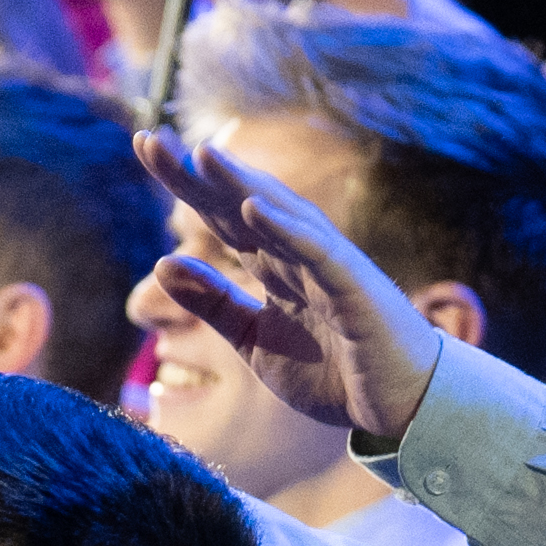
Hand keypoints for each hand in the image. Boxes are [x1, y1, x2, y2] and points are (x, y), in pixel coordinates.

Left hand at [126, 119, 459, 447]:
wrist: (401, 407)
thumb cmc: (334, 372)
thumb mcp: (253, 341)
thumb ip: (212, 303)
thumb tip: (162, 262)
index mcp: (274, 265)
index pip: (220, 215)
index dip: (184, 183)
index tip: (144, 147)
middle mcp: (298, 254)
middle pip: (240, 203)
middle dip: (197, 173)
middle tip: (148, 138)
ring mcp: (328, 266)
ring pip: (279, 215)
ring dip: (240, 183)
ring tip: (202, 154)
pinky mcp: (354, 289)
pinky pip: (317, 252)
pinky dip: (287, 229)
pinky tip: (253, 208)